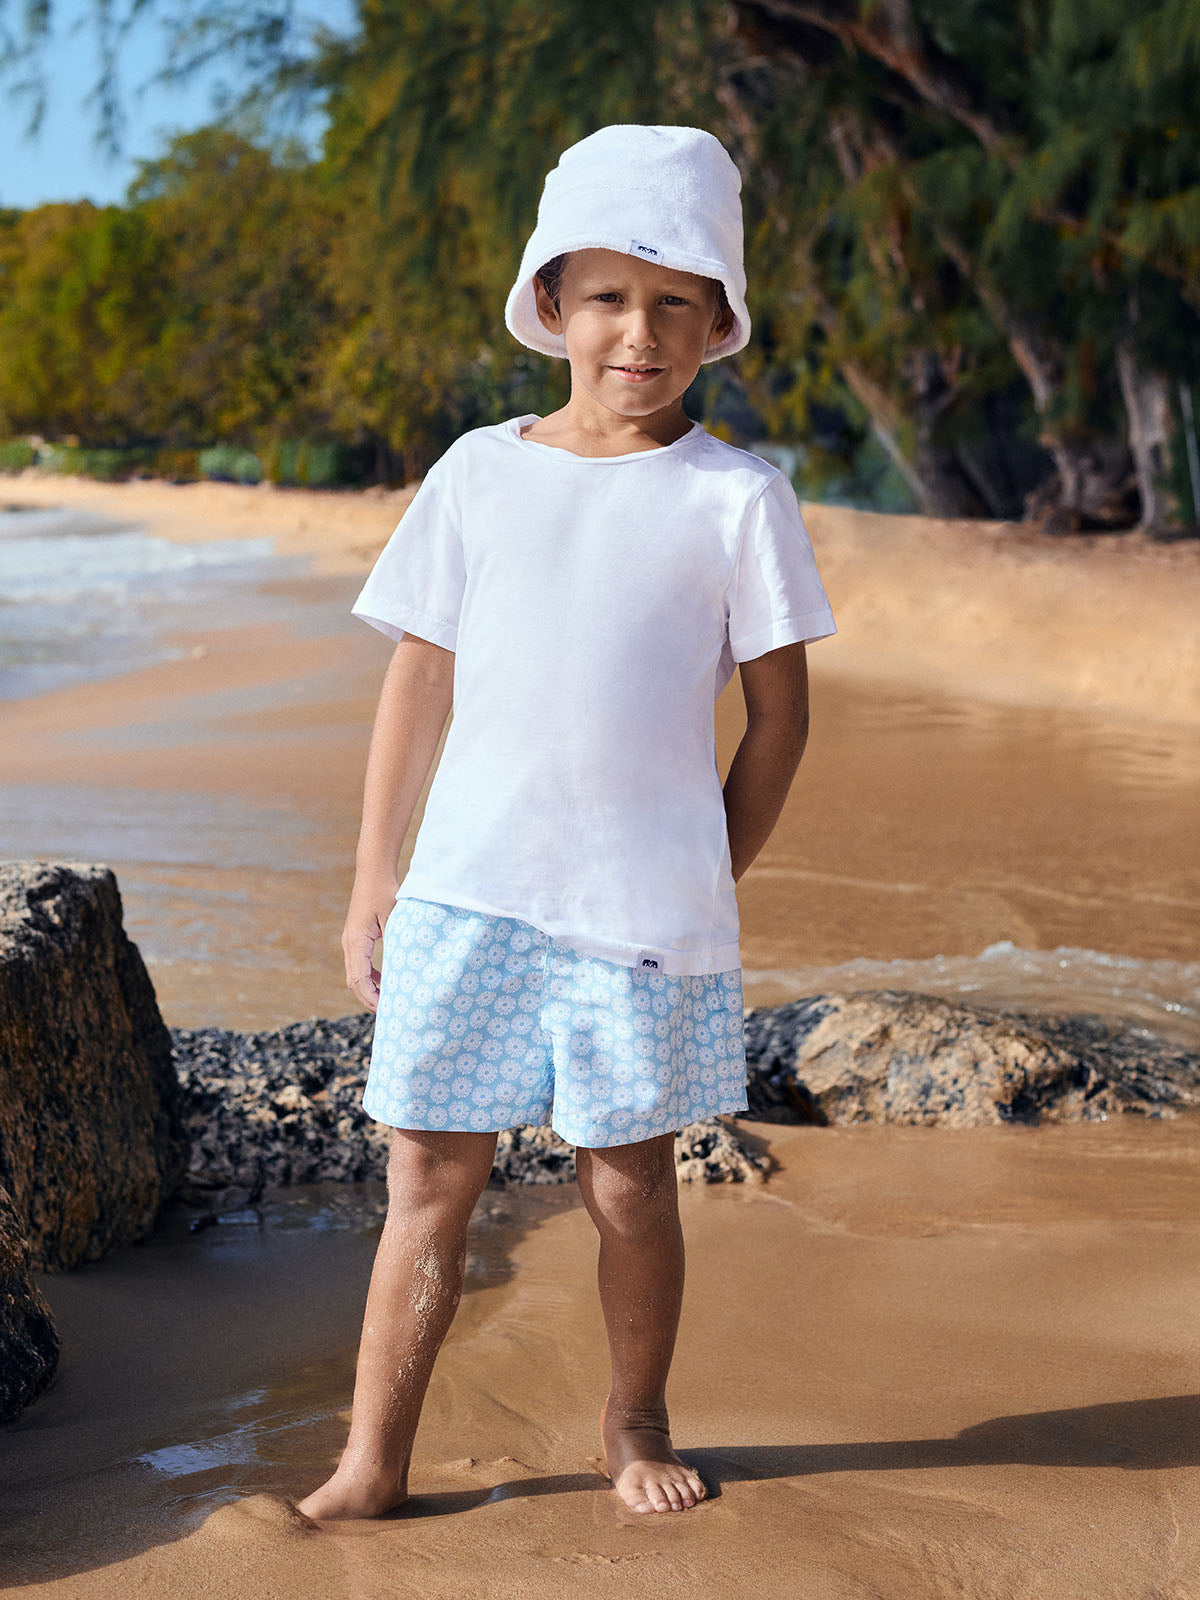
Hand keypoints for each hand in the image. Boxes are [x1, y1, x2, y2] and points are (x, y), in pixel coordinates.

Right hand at [342, 872, 399, 1012]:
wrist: (373, 871)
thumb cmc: (385, 891)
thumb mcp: (394, 918)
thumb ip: (396, 943)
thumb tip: (404, 969)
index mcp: (356, 942)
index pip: (359, 979)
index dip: (371, 998)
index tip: (386, 1011)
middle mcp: (349, 944)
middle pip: (354, 982)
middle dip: (369, 999)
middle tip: (389, 1015)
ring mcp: (351, 941)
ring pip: (355, 975)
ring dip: (369, 990)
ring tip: (389, 1003)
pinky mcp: (357, 938)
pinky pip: (360, 964)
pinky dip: (371, 978)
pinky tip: (386, 983)